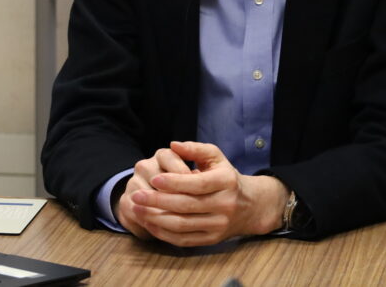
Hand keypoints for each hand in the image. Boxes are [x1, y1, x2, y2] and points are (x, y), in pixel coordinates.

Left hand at [127, 141, 288, 246]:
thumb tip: (173, 144)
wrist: (248, 206)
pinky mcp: (212, 239)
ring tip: (137, 209)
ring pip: (183, 225)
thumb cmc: (225, 177)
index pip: (198, 184)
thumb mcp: (216, 158)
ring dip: (156, 218)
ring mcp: (219, 224)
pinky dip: (164, 233)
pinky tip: (149, 223)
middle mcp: (225, 204)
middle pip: (186, 206)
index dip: (174, 182)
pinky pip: (184, 239)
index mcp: (226, 181)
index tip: (154, 179)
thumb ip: (195, 149)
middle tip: (136, 195)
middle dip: (158, 201)